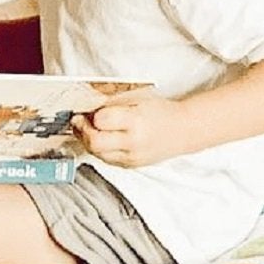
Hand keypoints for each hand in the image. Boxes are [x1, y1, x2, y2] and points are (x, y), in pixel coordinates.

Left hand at [74, 91, 190, 168]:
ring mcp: (131, 157)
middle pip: (94, 142)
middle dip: (82, 130)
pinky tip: (103, 138)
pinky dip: (100, 148)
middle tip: (80, 121)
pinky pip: (105, 159)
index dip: (91, 114)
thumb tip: (87, 106)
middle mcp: (133, 142)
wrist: (184, 130)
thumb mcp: (138, 98)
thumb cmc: (161, 111)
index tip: (87, 110)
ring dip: (88, 140)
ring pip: (97, 153)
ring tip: (90, 128)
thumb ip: (112, 103)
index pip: (101, 120)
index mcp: (136, 120)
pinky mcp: (130, 165)